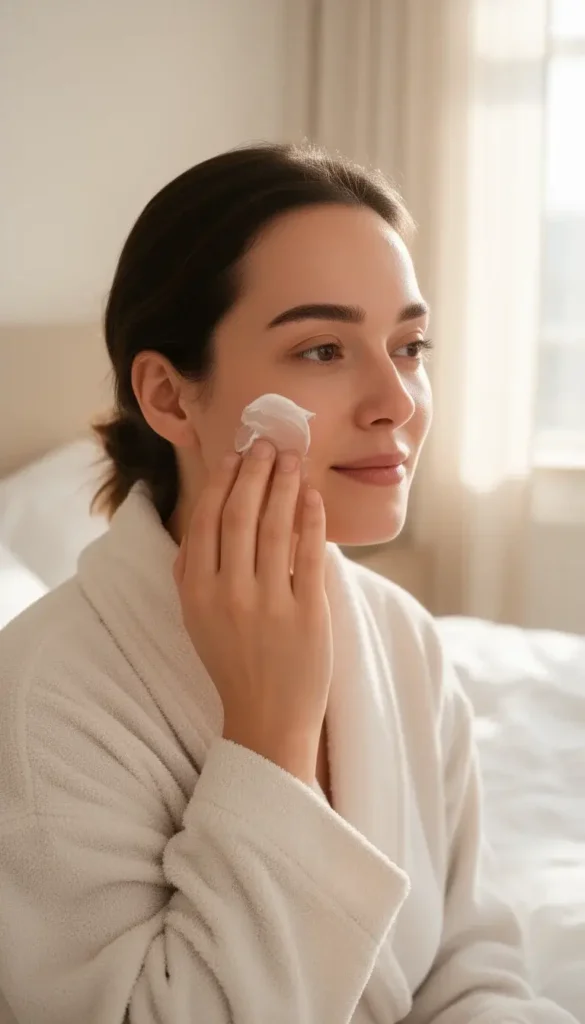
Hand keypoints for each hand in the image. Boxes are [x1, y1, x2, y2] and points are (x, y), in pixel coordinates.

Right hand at [173, 440, 332, 784]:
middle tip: (268, 443)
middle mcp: (228, 594)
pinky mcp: (306, 614)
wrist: (266, 719)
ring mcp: (268, 604)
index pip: (207, 520)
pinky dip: (311, 518)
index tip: (236, 455)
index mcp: (196, 592)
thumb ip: (191, 572)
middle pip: (241, 514)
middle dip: (255, 471)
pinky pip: (310, 553)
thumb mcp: (197, 619)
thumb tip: (201, 517)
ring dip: (284, 484)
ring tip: (293, 459)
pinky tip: (313, 496)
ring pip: (275, 526)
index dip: (222, 481)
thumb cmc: (232, 663)